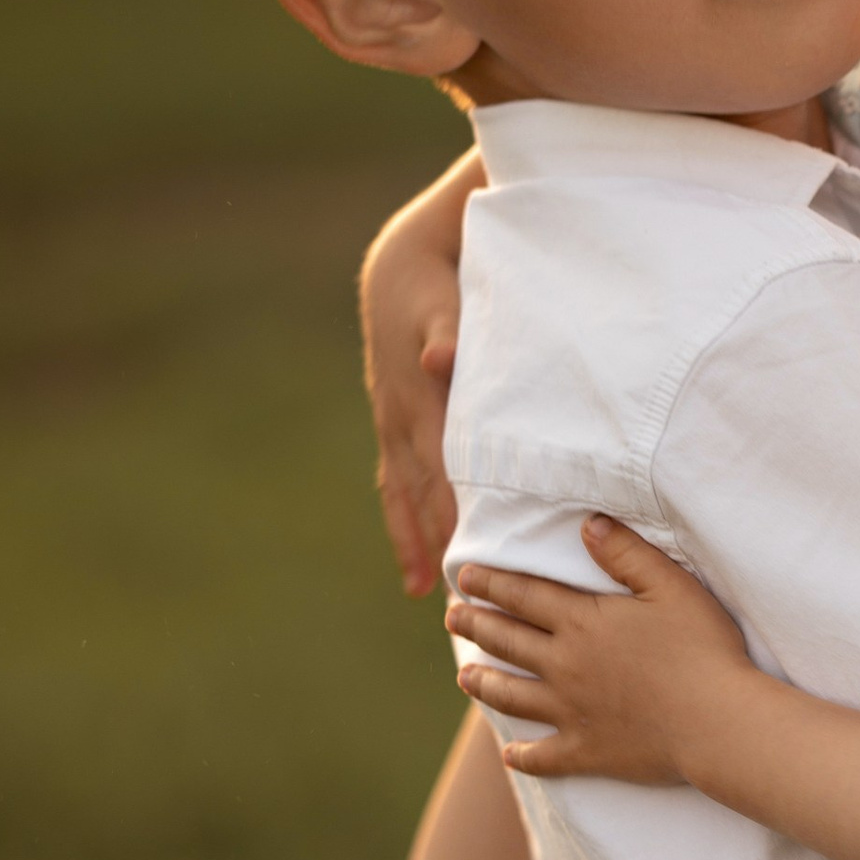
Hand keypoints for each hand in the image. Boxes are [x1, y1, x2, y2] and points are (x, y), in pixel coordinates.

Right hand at [360, 153, 478, 594]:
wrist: (399, 267)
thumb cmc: (438, 285)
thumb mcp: (444, 301)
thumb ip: (447, 333)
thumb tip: (438, 357)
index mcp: (420, 397)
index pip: (441, 465)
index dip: (452, 508)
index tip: (466, 550)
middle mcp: (401, 419)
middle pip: (421, 491)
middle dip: (437, 541)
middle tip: (454, 592)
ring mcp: (392, 424)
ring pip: (404, 494)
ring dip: (414, 541)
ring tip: (424, 592)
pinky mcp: (392, 424)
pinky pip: (396, 483)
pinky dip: (404, 521)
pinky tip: (413, 558)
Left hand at [450, 516, 757, 780]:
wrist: (717, 722)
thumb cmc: (703, 650)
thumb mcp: (671, 587)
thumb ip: (626, 554)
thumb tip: (587, 525)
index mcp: (582, 622)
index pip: (522, 595)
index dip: (490, 583)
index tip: (464, 576)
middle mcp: (564, 665)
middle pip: (507, 641)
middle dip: (474, 625)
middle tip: (452, 618)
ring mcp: (571, 712)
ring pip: (511, 696)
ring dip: (483, 683)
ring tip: (464, 675)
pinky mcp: (586, 752)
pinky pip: (543, 757)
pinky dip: (522, 757)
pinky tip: (508, 756)